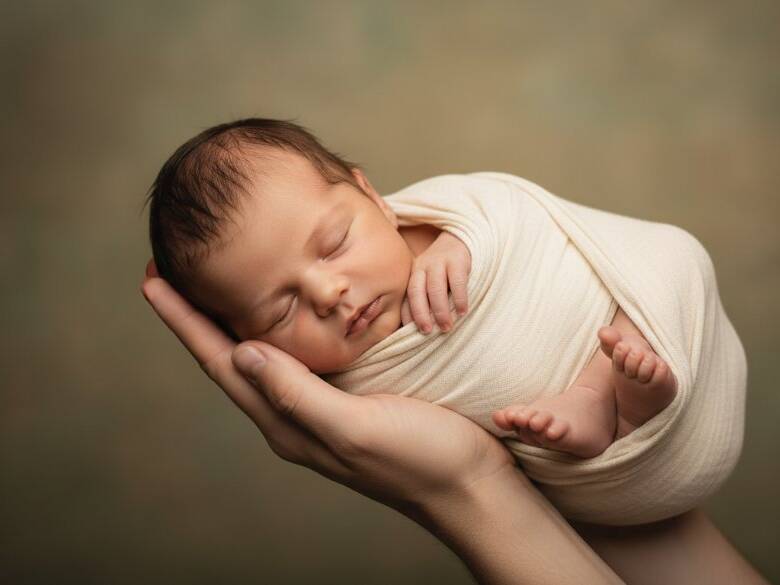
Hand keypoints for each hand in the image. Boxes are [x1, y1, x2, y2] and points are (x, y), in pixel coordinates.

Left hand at [141, 261, 509, 516]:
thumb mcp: (357, 426)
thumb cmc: (420, 458)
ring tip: (213, 285)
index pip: (222, 363)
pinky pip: (298, 357)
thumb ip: (299, 394)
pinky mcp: (349, 398)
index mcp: (288, 422)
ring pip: (262, 356)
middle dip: (196, 316)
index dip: (185, 322)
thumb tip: (242, 353)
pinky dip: (279, 328)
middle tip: (170, 270)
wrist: (470, 485)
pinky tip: (286, 315)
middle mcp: (295, 415)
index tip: (153, 278)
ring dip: (231, 320)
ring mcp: (321, 408)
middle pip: (231, 358)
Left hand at [401, 231, 470, 333]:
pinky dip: (460, 299)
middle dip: (420, 314)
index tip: (411, 333)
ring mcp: (440, 262)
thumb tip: (420, 327)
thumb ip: (426, 297)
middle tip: (427, 332)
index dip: (408, 315)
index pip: (407, 297)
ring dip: (440, 310)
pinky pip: (457, 282)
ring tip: (446, 327)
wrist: (462, 238)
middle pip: (416, 292)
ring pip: (435, 288)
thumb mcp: (431, 279)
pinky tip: (463, 311)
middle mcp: (423, 266)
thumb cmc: (446, 268)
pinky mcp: (458, 260)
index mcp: (414, 273)